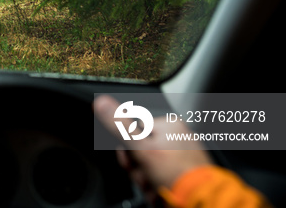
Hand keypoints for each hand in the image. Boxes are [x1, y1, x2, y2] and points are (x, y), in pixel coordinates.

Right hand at [93, 95, 212, 200]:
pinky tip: (162, 190)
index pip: (132, 131)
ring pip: (149, 165)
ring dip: (146, 179)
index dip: (126, 150)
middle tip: (145, 176)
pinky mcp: (184, 171)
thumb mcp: (141, 147)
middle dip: (137, 168)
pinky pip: (161, 175)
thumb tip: (101, 102)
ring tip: (156, 186)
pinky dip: (158, 185)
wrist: (200, 201)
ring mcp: (182, 155)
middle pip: (140, 150)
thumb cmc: (176, 175)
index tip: (130, 161)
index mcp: (168, 124)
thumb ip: (119, 126)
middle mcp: (177, 136)